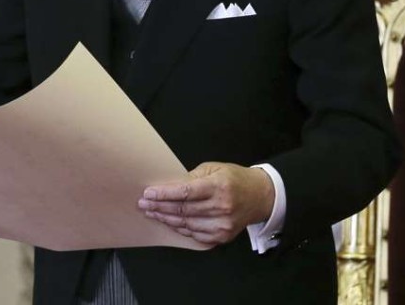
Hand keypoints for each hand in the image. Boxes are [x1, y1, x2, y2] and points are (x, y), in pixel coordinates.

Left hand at [138, 162, 274, 244]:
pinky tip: (169, 221)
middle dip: (159, 207)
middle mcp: (221, 206)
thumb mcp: (216, 168)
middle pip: (183, 210)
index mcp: (219, 186)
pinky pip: (194, 235)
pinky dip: (180, 228)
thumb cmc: (235, 179)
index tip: (149, 193)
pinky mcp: (222, 236)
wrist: (260, 196)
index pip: (185, 192)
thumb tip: (171, 186)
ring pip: (186, 224)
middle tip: (144, 204)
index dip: (164, 194)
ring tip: (152, 213)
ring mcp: (222, 224)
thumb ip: (193, 177)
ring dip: (166, 219)